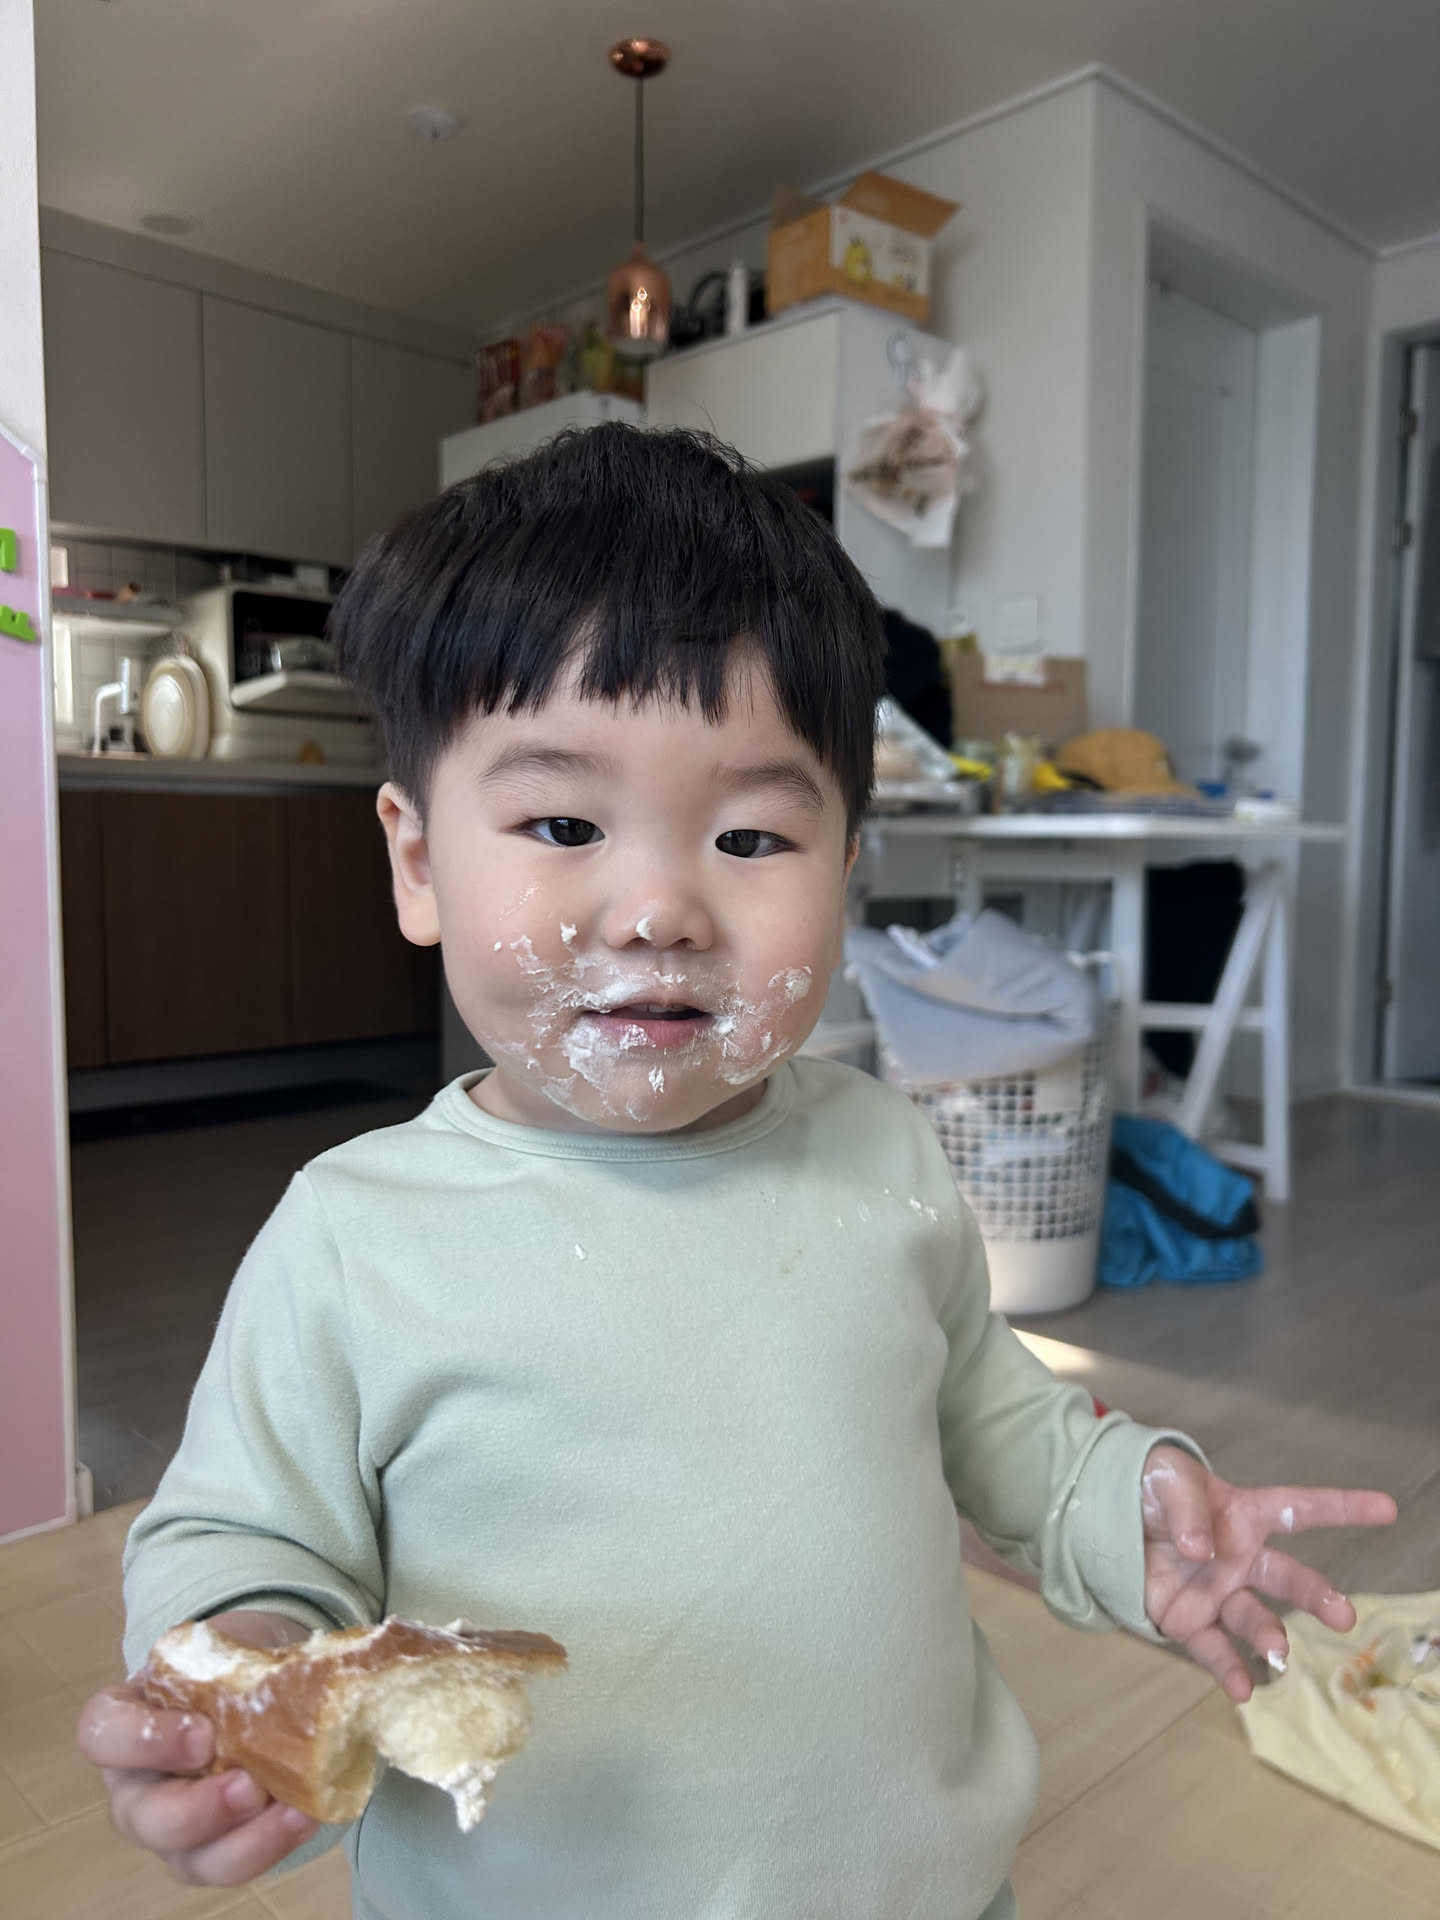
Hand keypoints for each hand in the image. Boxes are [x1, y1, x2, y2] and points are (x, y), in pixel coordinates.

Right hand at [75, 1609, 316, 1885]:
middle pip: (144, 1818)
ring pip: (191, 1860)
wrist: (250, 1694)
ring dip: (244, 1843)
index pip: (103, 1734)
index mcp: (123, 1726)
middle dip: (197, 1811)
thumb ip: (233, 1663)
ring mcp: (173, 1831)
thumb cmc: (221, 1671)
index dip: (146, 1740)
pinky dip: (273, 1843)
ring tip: (291, 1812)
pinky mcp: (213, 1852)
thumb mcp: (218, 1654)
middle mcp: (138, 1787)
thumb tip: (290, 1669)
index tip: (203, 1732)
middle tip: (249, 1786)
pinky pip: (235, 1864)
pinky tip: (305, 1816)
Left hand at [1140, 1444, 1397, 1702]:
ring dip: (1269, 1635)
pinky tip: (1242, 1688)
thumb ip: (1189, 1510)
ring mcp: (1216, 1594)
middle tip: (1343, 1614)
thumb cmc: (1149, 1489)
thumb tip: (1202, 1551)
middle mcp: (1239, 1559)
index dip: (1342, 1507)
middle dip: (1317, 1595)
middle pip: (1287, 1576)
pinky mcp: (1188, 1622)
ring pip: (1255, 1618)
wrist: (1102, 1517)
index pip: (1299, 1509)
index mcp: (1242, 1515)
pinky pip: (1214, 1649)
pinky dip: (1229, 1669)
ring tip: (1277, 1650)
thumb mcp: (1167, 1480)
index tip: (1387, 1509)